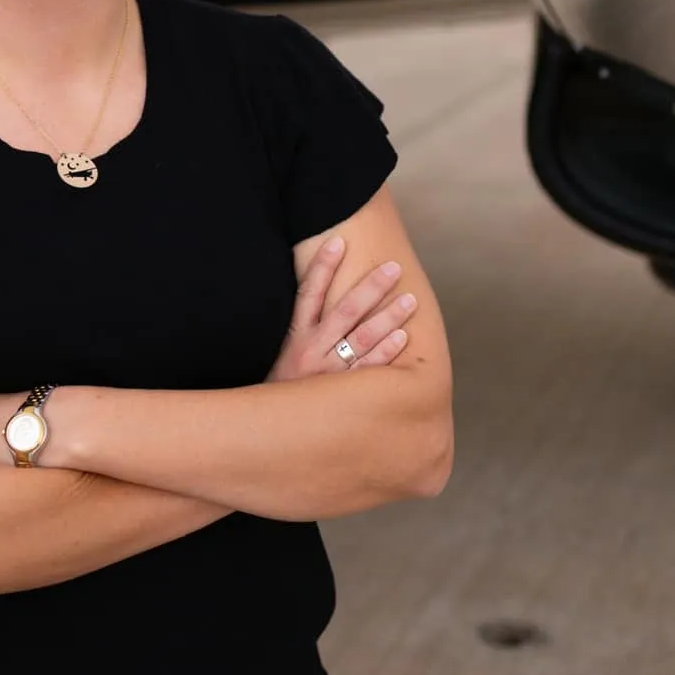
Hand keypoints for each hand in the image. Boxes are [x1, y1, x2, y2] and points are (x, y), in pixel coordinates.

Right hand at [268, 237, 415, 382]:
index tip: (338, 241)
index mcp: (293, 338)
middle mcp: (310, 351)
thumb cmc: (277, 391)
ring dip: (388, 317)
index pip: (307, 293)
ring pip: (361, 338)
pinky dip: (385, 353)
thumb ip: (296, 331)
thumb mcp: (278, 357)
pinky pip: (368, 370)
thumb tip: (314, 299)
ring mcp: (327, 373)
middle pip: (345, 311)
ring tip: (409, 300)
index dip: (322, 266)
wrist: (265, 433)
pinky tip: (402, 337)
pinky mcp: (340, 394)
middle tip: (394, 268)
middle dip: (371, 287)